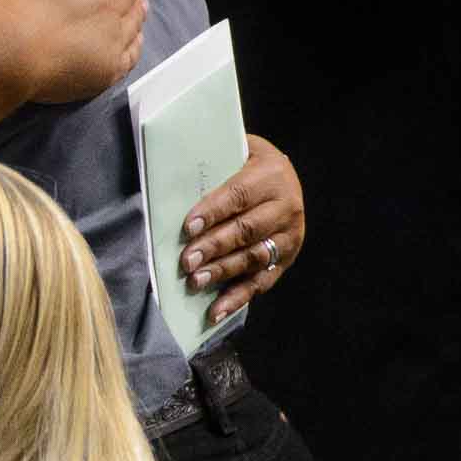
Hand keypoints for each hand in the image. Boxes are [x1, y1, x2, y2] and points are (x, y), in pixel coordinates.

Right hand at [0, 0, 147, 103]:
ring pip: (134, 21)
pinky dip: (136, 45)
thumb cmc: (9, 0)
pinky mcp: (107, 69)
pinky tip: (136, 41)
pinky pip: (131, 55)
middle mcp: (108, 5)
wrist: (9, 52)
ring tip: (142, 7)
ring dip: (138, 12)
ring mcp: (111, 38)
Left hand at [180, 133, 304, 321]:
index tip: (188, 227)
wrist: (286, 176)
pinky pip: (262, 282)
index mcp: (273, 174)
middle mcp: (287, 206)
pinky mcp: (286, 259)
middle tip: (186, 261)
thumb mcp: (239, 149)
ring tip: (195, 282)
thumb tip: (171, 177)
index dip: (213, 212)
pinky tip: (215, 311)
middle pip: (246, 230)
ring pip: (254, 257)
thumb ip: (214, 161)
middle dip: (214, 247)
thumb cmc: (248, 162)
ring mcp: (290, 236)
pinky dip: (238, 298)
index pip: (238, 195)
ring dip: (223, 272)